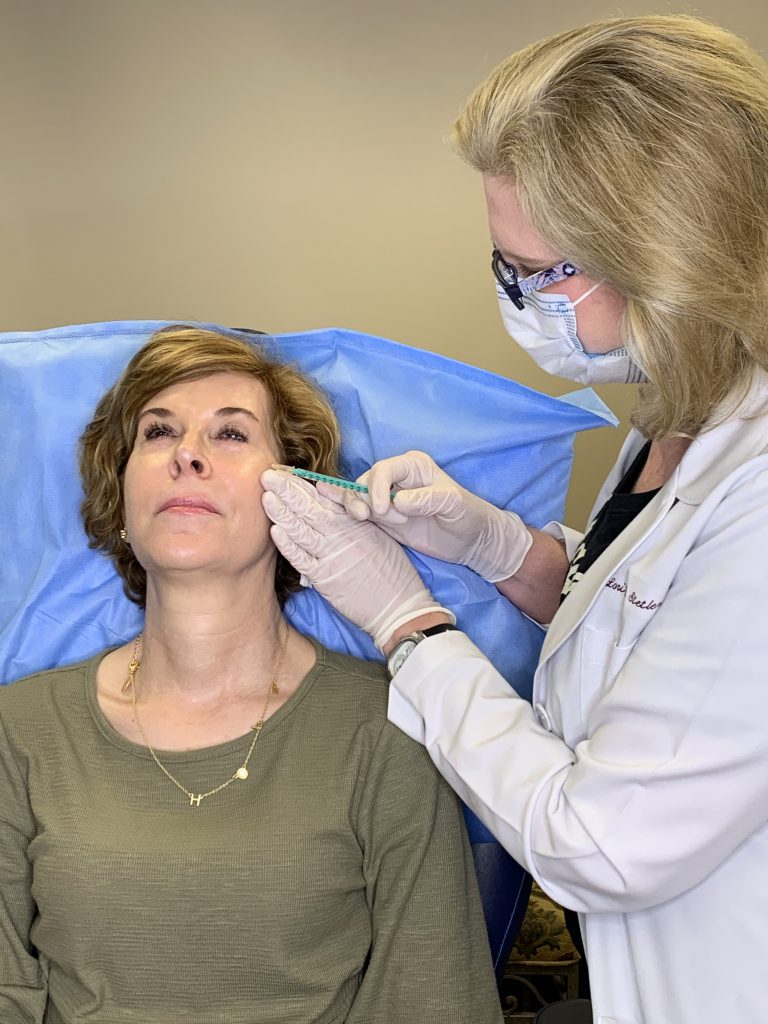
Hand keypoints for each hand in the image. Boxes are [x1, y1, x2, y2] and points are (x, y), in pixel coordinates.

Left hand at [261, 469, 453, 650]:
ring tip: (266, 496)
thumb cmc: (392, 571)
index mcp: (354, 522)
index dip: (302, 484)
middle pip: (309, 508)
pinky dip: (288, 545)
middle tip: (267, 476)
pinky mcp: (325, 579)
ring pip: (301, 530)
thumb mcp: (378, 534)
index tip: (284, 473)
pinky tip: (275, 531)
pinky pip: (301, 559)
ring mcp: (331, 556)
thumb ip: (353, 515)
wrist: (399, 605)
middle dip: (287, 490)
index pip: (323, 497)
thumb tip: (327, 495)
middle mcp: (341, 535)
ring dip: (282, 513)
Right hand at [318, 451, 532, 583]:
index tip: (380, 509)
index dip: (376, 487)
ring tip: (367, 520)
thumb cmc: (467, 515)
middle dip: (364, 499)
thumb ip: (428, 499)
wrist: (469, 540)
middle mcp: (397, 478)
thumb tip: (398, 501)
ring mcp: (387, 497)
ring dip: (356, 507)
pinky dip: (345, 509)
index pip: (384, 469)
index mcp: (413, 466)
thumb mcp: (453, 504)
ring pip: (357, 495)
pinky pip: (359, 509)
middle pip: (365, 481)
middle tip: (378, 518)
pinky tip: (331, 506)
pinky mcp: (382, 517)